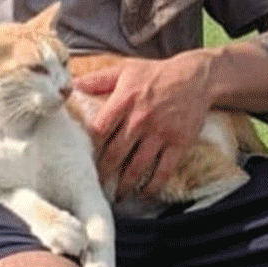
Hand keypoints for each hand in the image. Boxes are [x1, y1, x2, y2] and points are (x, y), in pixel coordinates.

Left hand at [76, 53, 210, 198]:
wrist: (196, 77)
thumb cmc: (156, 74)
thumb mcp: (125, 70)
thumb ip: (97, 80)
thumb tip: (71, 85)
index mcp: (124, 99)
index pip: (99, 129)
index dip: (89, 147)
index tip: (83, 158)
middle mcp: (141, 118)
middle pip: (115, 153)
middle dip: (103, 173)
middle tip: (96, 185)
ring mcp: (161, 132)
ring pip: (137, 167)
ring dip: (125, 186)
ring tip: (117, 196)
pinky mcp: (179, 143)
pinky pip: (164, 171)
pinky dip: (153, 186)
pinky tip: (144, 194)